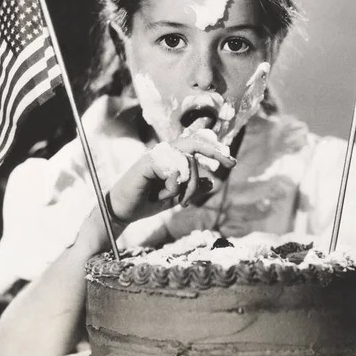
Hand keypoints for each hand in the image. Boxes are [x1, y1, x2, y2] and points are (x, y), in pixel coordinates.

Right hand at [107, 127, 235, 224]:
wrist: (123, 212)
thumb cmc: (146, 202)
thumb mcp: (175, 197)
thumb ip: (192, 189)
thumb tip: (212, 182)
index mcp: (172, 158)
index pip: (195, 145)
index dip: (215, 150)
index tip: (232, 162)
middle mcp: (164, 152)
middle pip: (195, 143)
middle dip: (215, 151)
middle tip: (231, 163)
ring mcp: (155, 155)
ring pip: (186, 162)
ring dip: (189, 186)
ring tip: (182, 201)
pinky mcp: (147, 162)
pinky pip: (173, 171)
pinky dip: (173, 186)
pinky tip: (163, 196)